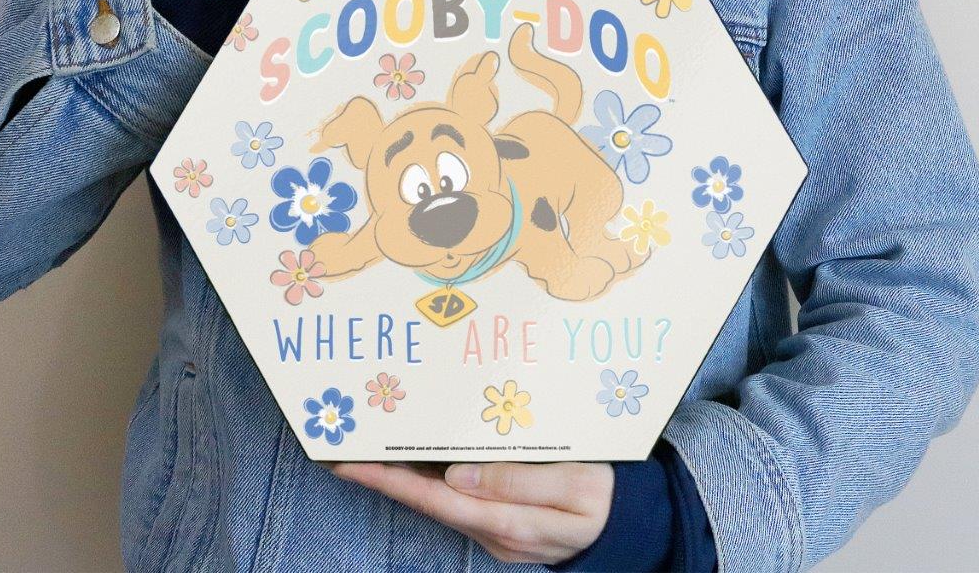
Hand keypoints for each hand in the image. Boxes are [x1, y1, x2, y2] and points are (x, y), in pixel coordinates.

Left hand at [331, 461, 612, 564]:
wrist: (639, 529)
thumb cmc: (610, 501)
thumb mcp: (576, 487)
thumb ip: (518, 482)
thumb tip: (457, 476)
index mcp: (506, 522)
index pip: (432, 500)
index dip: (387, 479)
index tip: (348, 461)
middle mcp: (491, 530)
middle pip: (424, 501)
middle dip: (381, 476)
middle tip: (339, 448)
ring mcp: (496, 528)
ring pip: (437, 501)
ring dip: (401, 477)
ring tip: (367, 449)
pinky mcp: (503, 521)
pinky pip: (456, 499)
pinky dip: (429, 479)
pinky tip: (417, 460)